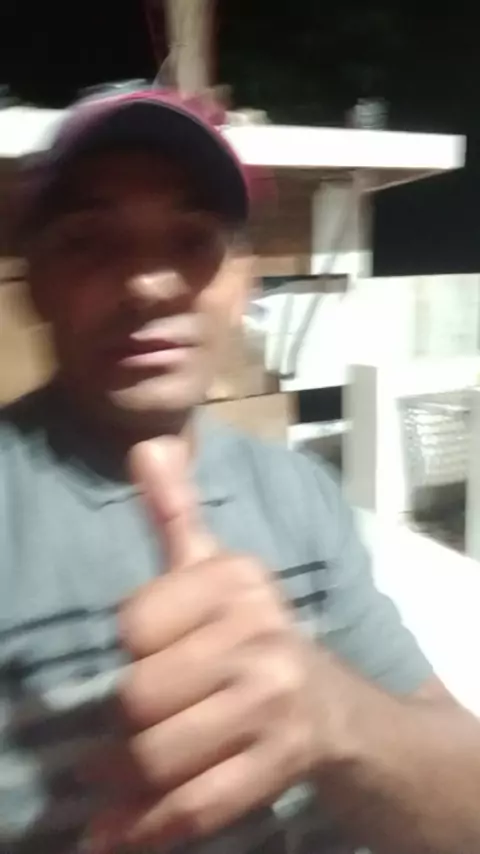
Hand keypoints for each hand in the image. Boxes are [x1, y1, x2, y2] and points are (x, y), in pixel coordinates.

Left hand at [83, 439, 334, 850]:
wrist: (339, 708)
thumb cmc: (256, 634)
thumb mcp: (218, 569)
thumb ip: (176, 512)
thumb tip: (147, 447)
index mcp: (237, 579)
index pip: (132, 624)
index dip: (132, 648)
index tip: (152, 653)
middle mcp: (261, 632)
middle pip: (136, 695)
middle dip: (124, 719)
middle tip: (134, 721)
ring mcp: (275, 700)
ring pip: (157, 754)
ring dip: (123, 778)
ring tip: (114, 777)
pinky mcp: (283, 762)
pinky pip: (195, 802)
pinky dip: (148, 829)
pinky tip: (115, 837)